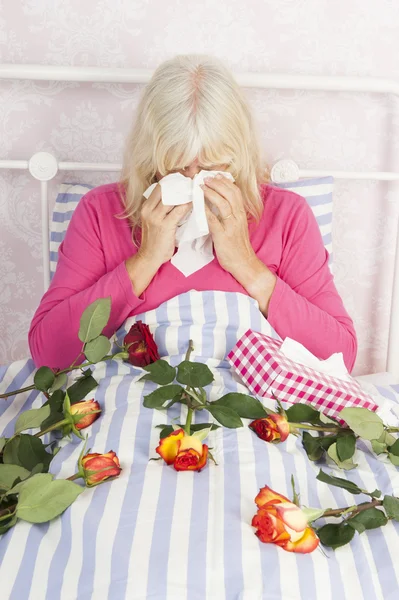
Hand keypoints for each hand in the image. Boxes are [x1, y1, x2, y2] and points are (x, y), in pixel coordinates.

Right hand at [138, 183, 191, 266]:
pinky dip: (188, 205)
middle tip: (194, 175)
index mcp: (146, 206)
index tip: (187, 172)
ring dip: (186, 191)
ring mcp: (155, 217)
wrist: (149, 257)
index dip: (174, 178)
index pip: (160, 186)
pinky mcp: (164, 226)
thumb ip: (163, 209)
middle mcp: (148, 209)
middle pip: (166, 188)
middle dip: (181, 181)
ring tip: (197, 187)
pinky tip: (196, 202)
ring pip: (172, 198)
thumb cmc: (155, 240)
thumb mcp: (156, 220)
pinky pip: (178, 211)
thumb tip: (179, 197)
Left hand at [201, 174, 276, 314]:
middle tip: (206, 177)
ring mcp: (231, 226)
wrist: (243, 263)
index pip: (236, 192)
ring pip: (224, 203)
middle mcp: (238, 217)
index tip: (216, 175)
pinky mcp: (223, 235)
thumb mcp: (235, 227)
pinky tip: (198, 205)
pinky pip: (214, 220)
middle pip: (230, 194)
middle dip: (218, 183)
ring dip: (211, 192)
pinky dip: (206, 210)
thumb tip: (217, 204)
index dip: (225, 182)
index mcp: (241, 214)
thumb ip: (229, 215)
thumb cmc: (237, 246)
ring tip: (201, 186)